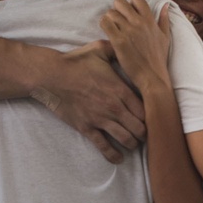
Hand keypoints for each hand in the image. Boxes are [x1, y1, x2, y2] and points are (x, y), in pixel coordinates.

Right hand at [29, 40, 145, 162]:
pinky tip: (119, 158)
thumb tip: (127, 43)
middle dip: (145, 132)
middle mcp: (114, 107)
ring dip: (133, 144)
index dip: (151, 116)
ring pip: (126, 139)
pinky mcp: (87, 128)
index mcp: (120, 89)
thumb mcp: (99, 49)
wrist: (51, 76)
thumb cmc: (75, 61)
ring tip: (133, 143)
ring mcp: (100, 119)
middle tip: (144, 132)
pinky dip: (113, 155)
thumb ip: (117, 48)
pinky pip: (104, 147)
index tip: (151, 117)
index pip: (146, 110)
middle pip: (140, 128)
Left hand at [100, 0, 172, 95]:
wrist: (152, 77)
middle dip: (116, 9)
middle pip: (120, 2)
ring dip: (109, 19)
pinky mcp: (118, 41)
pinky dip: (104, 26)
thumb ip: (164, 20)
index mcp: (150, 20)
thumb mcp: (165, 37)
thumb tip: (166, 6)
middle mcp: (139, 23)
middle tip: (118, 20)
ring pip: (110, 13)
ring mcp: (128, 31)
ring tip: (112, 29)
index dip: (130, 4)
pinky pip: (105, 23)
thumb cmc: (159, 59)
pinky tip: (108, 33)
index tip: (129, 14)